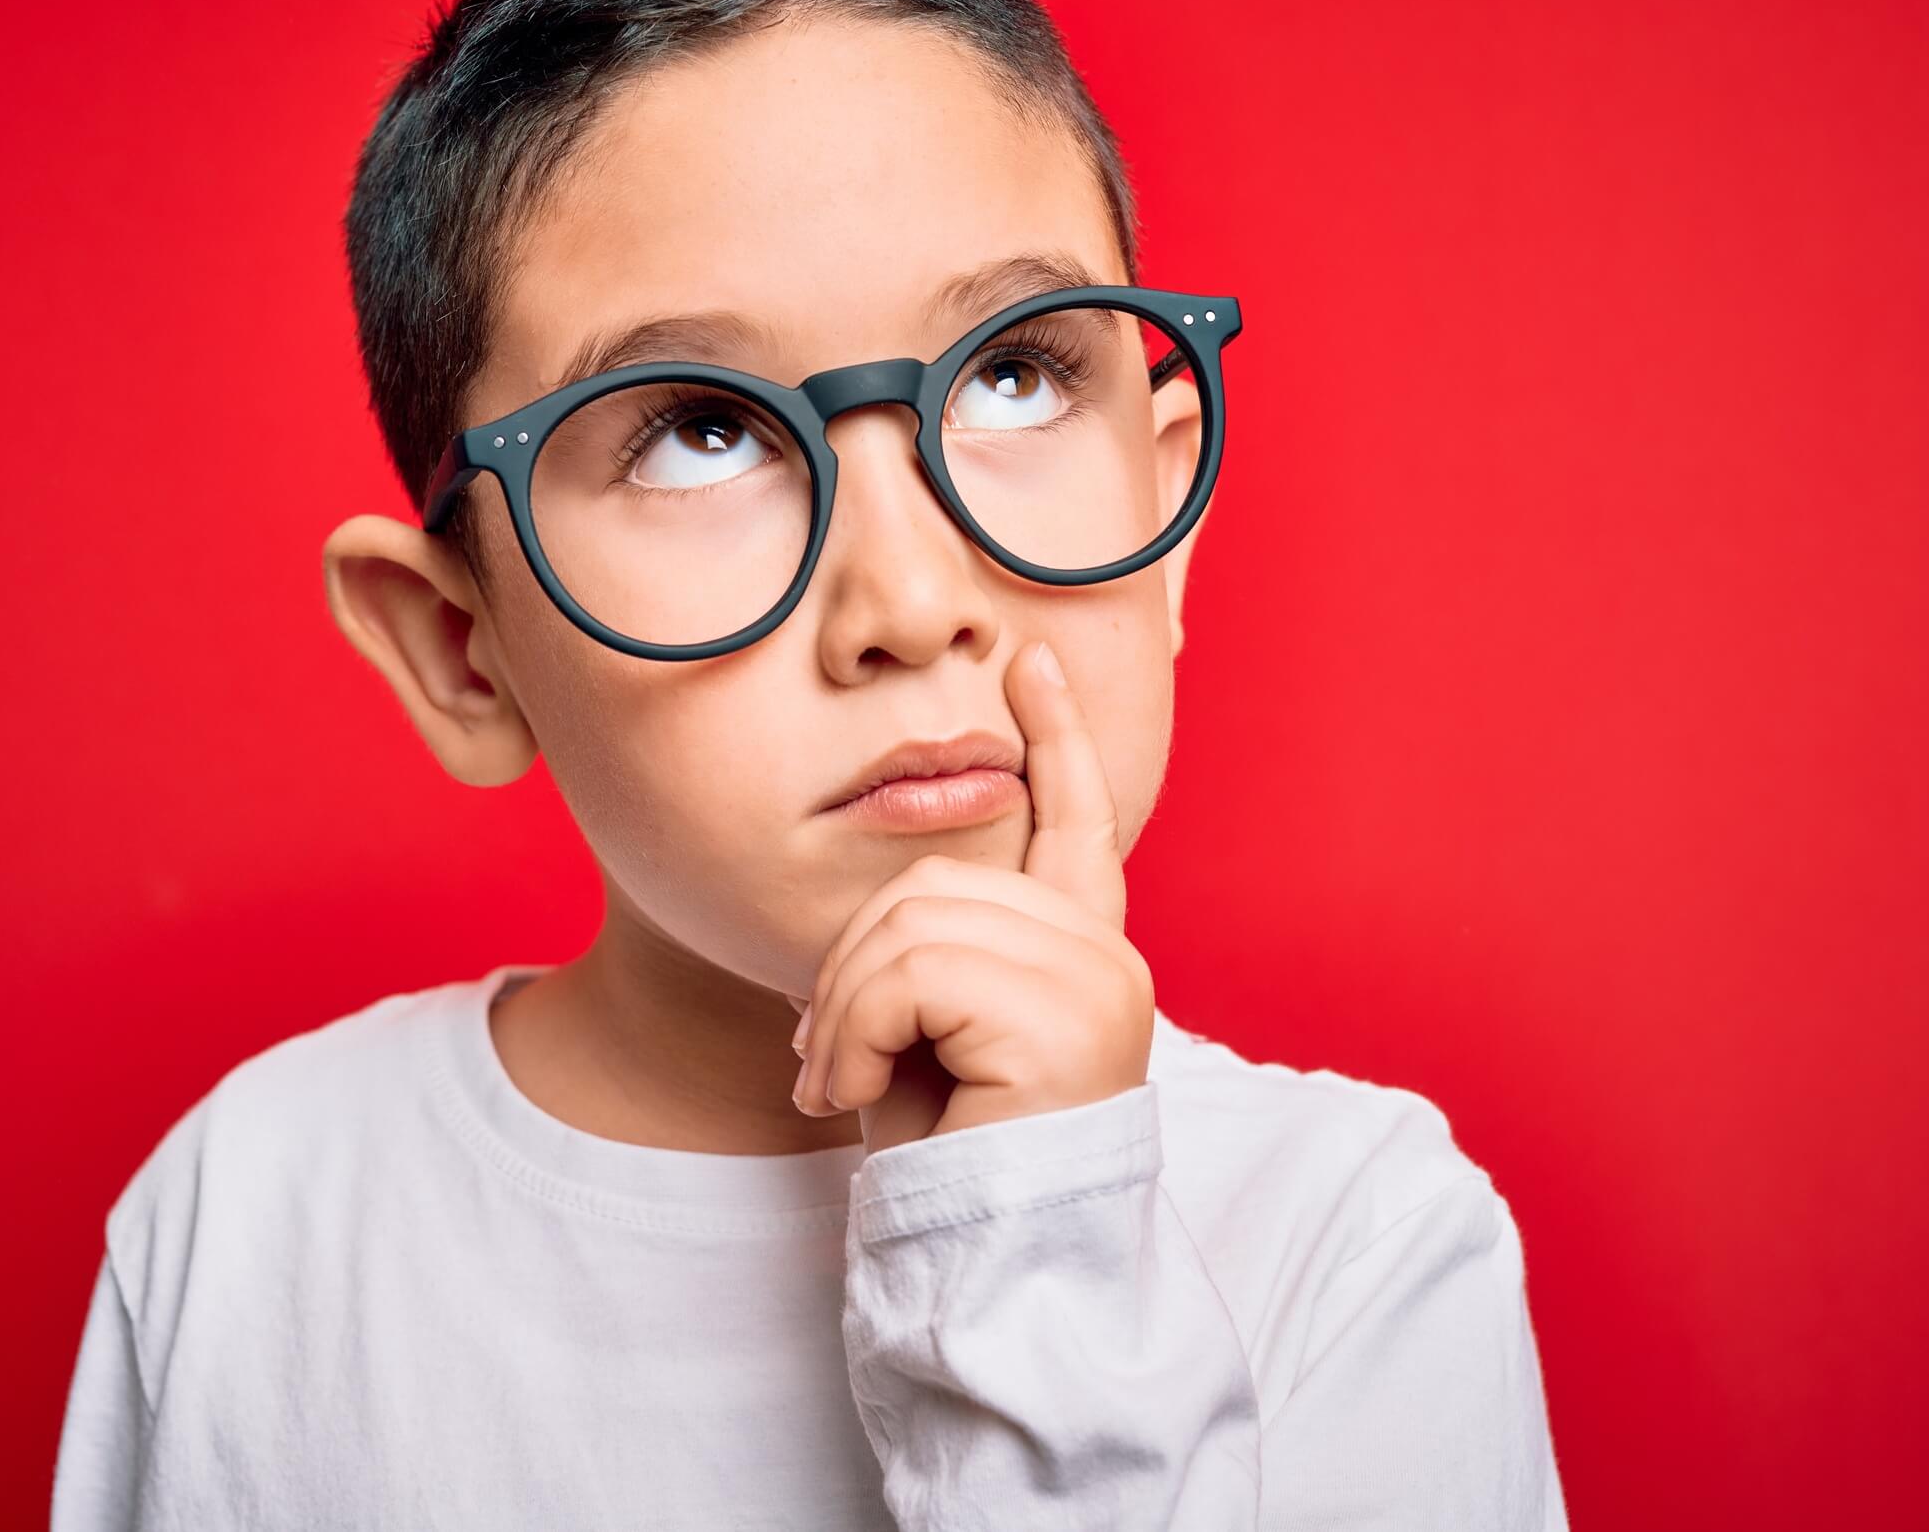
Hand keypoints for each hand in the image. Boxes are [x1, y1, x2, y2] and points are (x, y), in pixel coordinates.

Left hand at [790, 639, 1156, 1155]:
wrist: (980, 1266)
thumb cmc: (949, 1159)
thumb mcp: (930, 1031)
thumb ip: (935, 947)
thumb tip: (903, 886)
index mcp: (1079, 952)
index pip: (1077, 820)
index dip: (1056, 738)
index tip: (1031, 661)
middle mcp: (1104, 955)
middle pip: (934, 880)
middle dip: (849, 967)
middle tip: (824, 1062)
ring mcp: (1095, 982)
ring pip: (911, 925)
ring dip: (844, 1013)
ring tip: (837, 1086)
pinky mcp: (1064, 1019)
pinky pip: (912, 976)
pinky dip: (858, 1035)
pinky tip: (860, 1098)